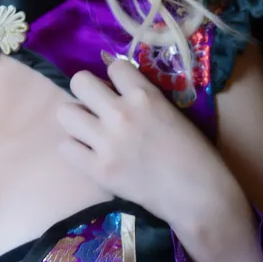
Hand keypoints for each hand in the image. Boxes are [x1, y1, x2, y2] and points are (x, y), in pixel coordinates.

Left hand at [55, 58, 237, 232]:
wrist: (197, 194)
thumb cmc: (194, 153)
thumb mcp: (172, 112)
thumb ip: (143, 100)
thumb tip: (116, 95)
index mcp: (145, 95)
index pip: (114, 67)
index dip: (115, 80)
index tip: (119, 93)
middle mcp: (121, 113)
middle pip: (79, 83)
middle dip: (86, 94)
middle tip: (96, 110)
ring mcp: (107, 142)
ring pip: (65, 113)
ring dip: (76, 121)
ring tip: (89, 132)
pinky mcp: (98, 170)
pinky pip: (65, 147)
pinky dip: (75, 150)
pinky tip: (89, 155)